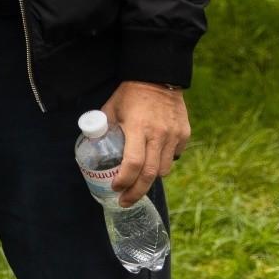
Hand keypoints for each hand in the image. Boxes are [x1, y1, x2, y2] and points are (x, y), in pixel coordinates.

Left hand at [101, 81, 188, 205]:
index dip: (124, 181)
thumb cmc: (130, 94)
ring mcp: (174, 136)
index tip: (115, 188)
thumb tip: (93, 146)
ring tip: (138, 180)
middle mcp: (158, 134)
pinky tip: (153, 158)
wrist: (158, 77)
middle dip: (136, 192)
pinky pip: (173, 156)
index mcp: (137, 128)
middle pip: (150, 174)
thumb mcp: (111, 108)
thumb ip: (103, 127)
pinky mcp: (184, 135)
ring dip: (150, 178)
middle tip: (126, 201)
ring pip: (164, 169)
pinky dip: (162, 162)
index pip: (132, 163)